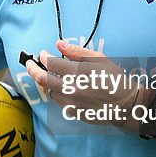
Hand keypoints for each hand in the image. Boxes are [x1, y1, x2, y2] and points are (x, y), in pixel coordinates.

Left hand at [24, 40, 142, 126]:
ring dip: (44, 81)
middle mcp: (71, 88)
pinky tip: (58, 86)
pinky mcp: (73, 112)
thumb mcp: (99, 59)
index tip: (42, 53)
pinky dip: (55, 92)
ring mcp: (71, 102)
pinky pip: (57, 100)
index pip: (51, 63)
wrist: (127, 104)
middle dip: (32, 68)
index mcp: (78, 72)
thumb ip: (77, 51)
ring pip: (48, 90)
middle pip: (42, 78)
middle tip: (29, 63)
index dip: (43, 57)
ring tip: (44, 74)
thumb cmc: (114, 79)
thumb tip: (59, 44)